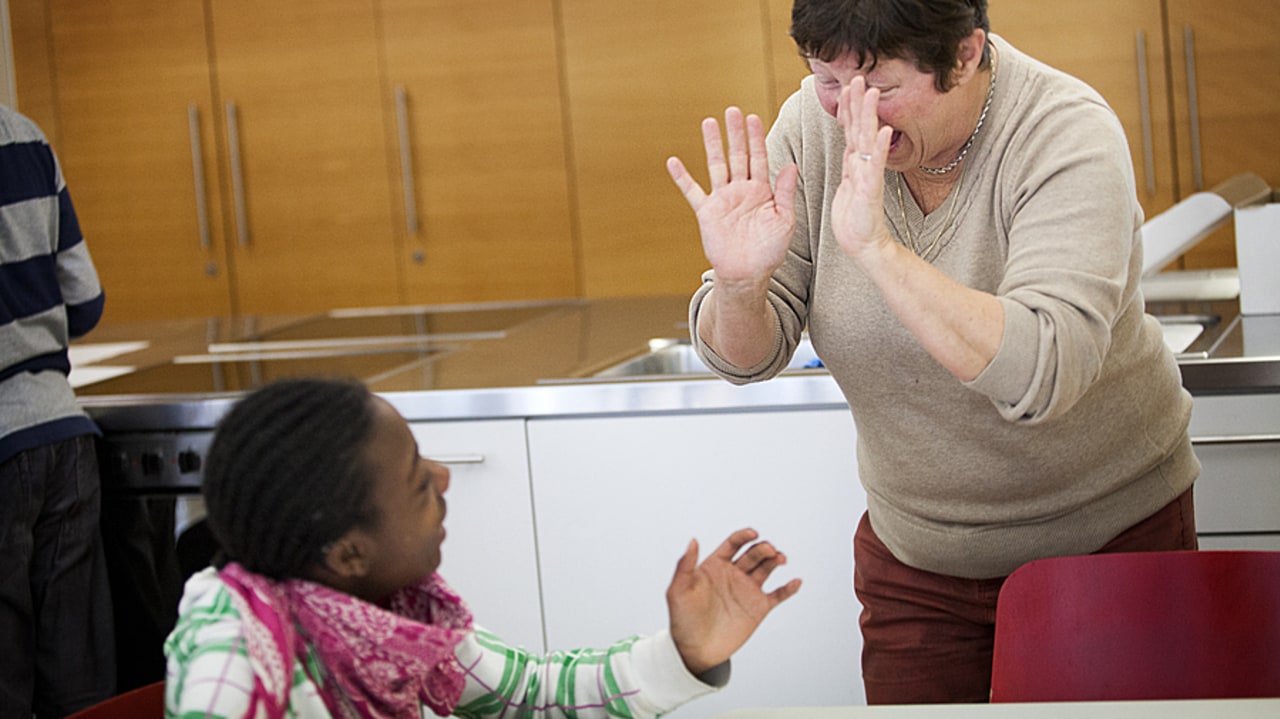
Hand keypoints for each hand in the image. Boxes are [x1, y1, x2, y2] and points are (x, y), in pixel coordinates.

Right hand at [666, 107, 798, 291]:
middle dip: (735, 133)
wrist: (747, 274)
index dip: (756, 138)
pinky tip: (673, 162)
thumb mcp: (784, 221)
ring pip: (717, 165)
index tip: (753, 117)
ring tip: (708, 122)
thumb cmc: (769, 251)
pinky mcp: (706, 212)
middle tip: (732, 111)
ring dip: (713, 145)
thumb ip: (786, 193)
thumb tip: (790, 165)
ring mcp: (722, 200)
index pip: (759, 158)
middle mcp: (741, 191)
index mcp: (762, 191)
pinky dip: (682, 177)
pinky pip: (692, 191)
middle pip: (737, 155)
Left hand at [666, 528, 801, 675]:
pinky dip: (789, 588)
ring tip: (780, 559)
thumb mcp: (678, 591)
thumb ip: (685, 566)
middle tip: (769, 551)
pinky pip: (778, 594)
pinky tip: (796, 582)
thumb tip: (693, 540)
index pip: (734, 543)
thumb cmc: (683, 619)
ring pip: (767, 568)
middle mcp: (734, 574)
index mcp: (715, 565)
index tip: (753, 533)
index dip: (744, 535)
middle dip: (764, 549)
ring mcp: (747, 590)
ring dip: (776, 560)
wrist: (696, 650)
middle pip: (754, 553)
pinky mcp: (759, 608)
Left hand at [830, 78, 895, 262]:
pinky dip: (879, 148)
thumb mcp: (847, 185)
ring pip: (867, 141)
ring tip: (871, 94)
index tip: (846, 85)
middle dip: (859, 102)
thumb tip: (851, 147)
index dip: (848, 108)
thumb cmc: (854, 218)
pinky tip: (884, 131)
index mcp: (854, 164)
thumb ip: (851, 164)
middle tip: (859, 77)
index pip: (851, 130)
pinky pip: (875, 166)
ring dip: (868, 116)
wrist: (863, 244)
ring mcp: (868, 176)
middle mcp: (863, 166)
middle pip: (860, 128)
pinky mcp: (871, 190)